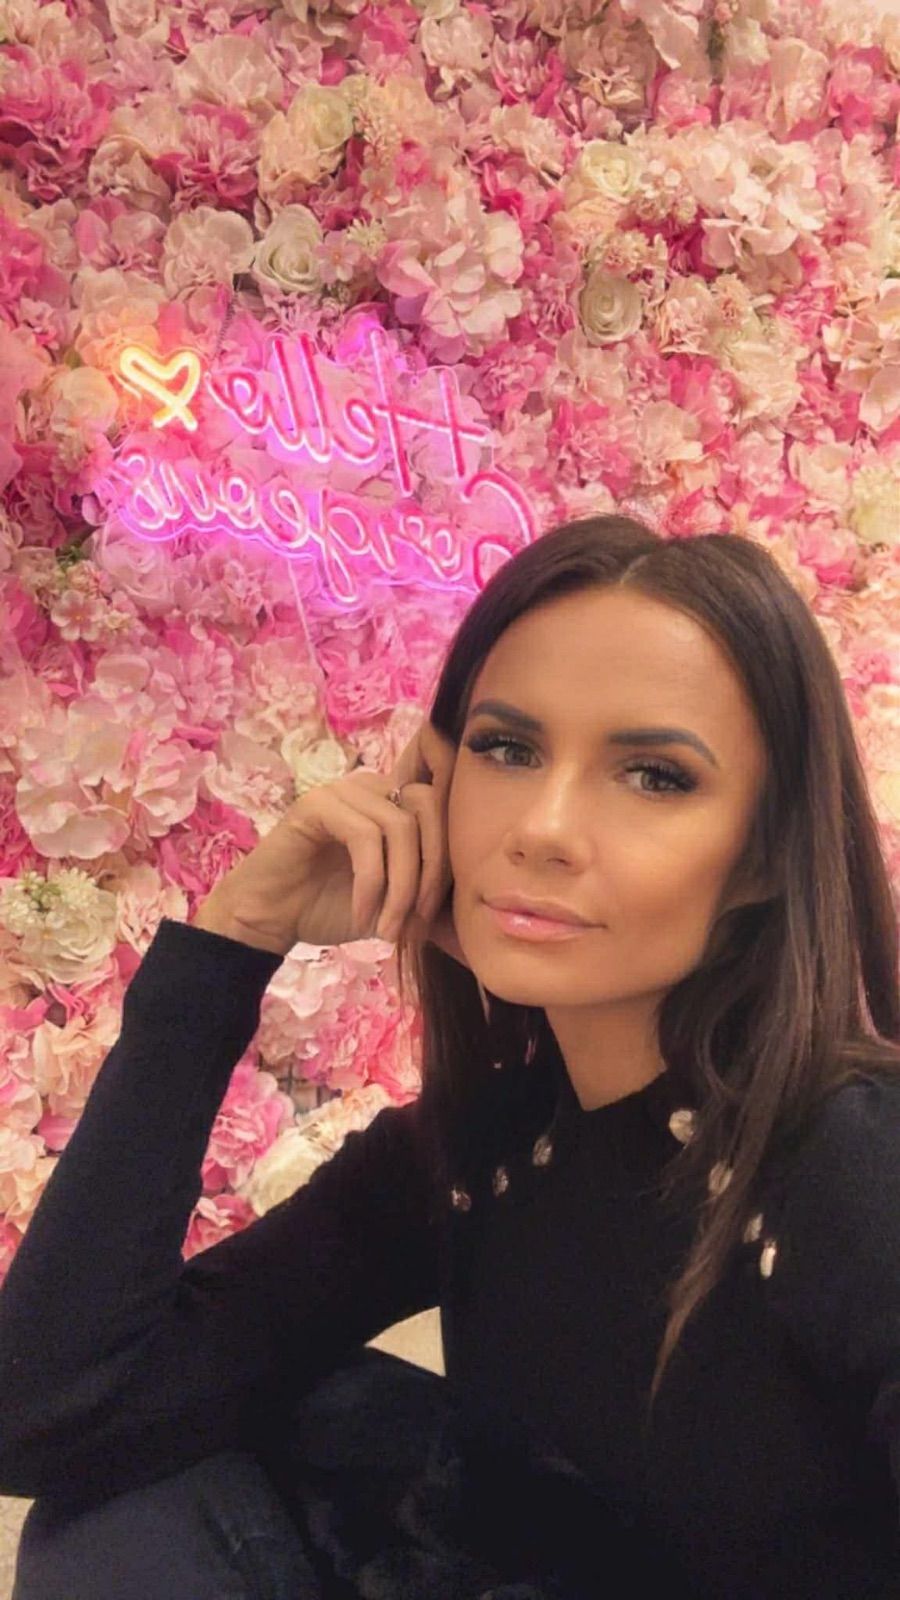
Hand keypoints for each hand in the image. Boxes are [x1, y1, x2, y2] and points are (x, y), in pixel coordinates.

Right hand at [192, 718, 468, 964]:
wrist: (272, 920)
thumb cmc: (332, 908)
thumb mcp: (395, 904)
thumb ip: (431, 894)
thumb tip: (480, 908)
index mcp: (395, 802)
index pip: (443, 805)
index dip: (448, 854)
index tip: (431, 912)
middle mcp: (373, 786)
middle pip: (430, 809)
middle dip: (433, 871)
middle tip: (417, 920)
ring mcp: (344, 790)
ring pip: (400, 828)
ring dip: (401, 887)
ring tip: (388, 927)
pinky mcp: (318, 804)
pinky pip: (365, 837)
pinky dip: (371, 882)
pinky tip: (364, 915)